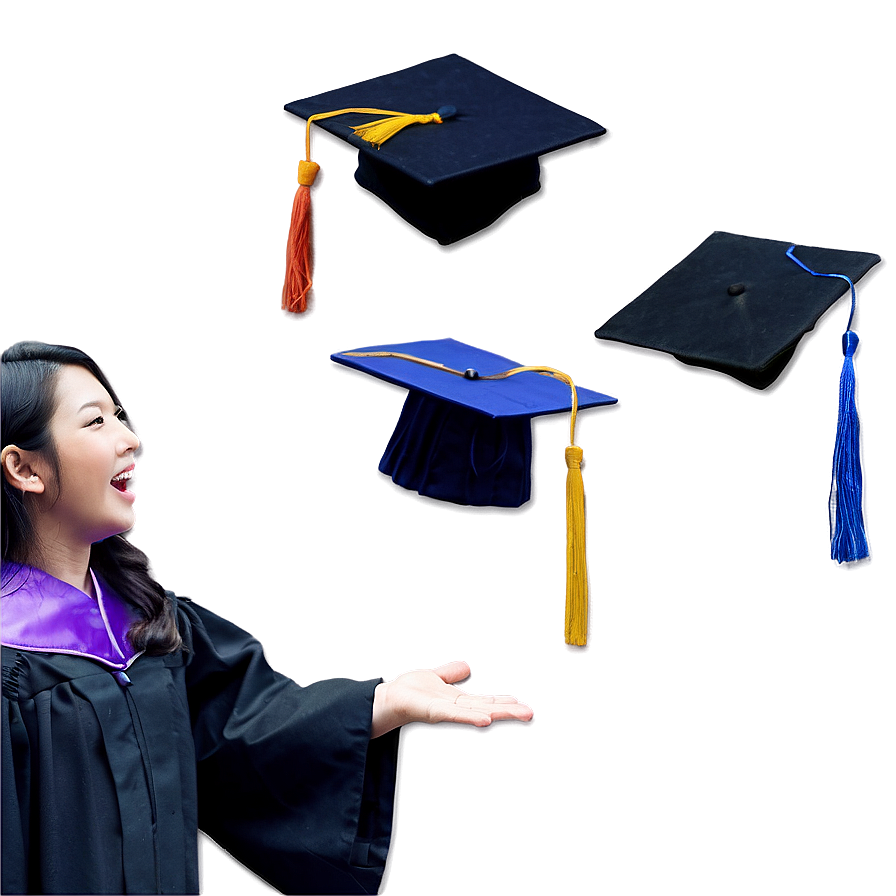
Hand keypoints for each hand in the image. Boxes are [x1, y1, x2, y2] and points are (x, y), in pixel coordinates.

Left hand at [370, 660, 533, 738]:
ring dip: (497, 713)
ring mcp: (446, 711)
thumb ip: (450, 673)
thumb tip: (466, 666)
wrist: (388, 699)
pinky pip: (455, 714)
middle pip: (487, 707)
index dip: (504, 702)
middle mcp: (455, 707)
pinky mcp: (433, 712)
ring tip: (516, 714)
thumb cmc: (409, 691)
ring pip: (476, 712)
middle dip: (509, 711)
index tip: (522, 704)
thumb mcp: (435, 677)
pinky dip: (470, 717)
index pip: (485, 700)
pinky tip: (485, 719)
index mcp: (457, 699)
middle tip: (530, 713)